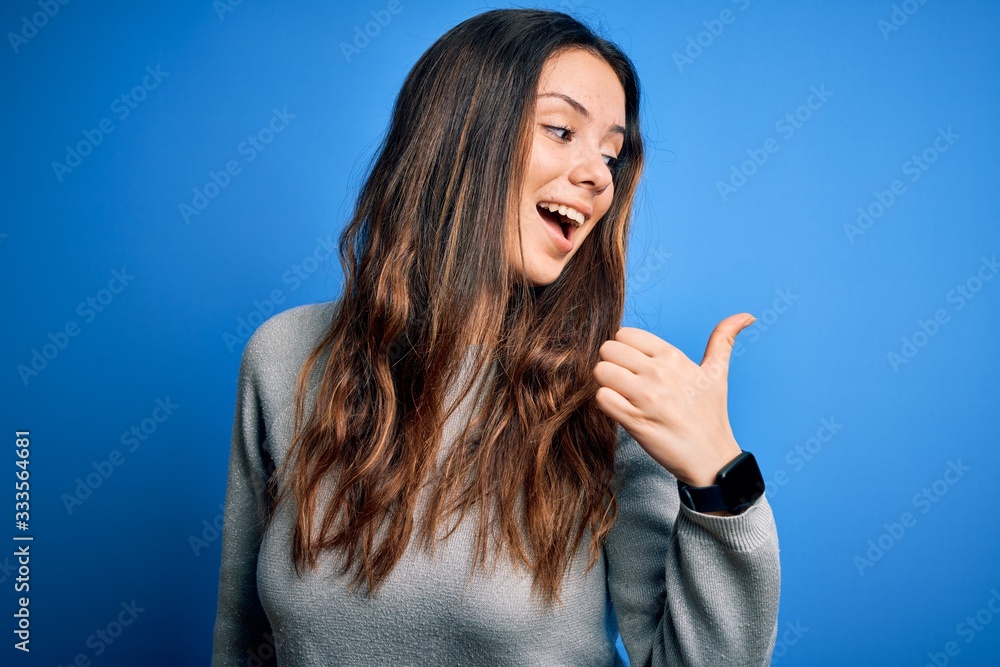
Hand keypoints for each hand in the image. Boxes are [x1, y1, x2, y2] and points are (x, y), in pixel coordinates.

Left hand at [592, 313, 755, 486]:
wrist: (712, 458)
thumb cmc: (710, 414)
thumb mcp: (717, 373)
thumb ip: (723, 339)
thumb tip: (747, 315)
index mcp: (673, 357)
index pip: (625, 334)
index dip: (624, 349)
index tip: (634, 365)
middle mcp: (658, 373)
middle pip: (608, 350)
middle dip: (612, 364)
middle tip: (625, 381)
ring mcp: (645, 397)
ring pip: (601, 372)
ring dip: (606, 383)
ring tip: (621, 395)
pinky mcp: (635, 421)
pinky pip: (602, 398)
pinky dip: (605, 404)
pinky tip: (620, 410)